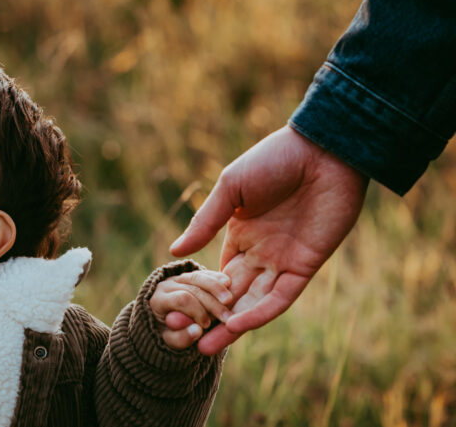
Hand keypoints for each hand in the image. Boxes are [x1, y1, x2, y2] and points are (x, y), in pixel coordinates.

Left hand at [150, 270, 232, 349]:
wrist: (167, 322)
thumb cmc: (170, 333)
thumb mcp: (171, 340)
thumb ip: (181, 337)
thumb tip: (197, 331)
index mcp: (159, 299)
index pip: (182, 299)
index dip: (197, 311)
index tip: (207, 325)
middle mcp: (167, 285)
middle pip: (193, 288)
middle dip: (212, 303)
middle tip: (227, 318)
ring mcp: (179, 278)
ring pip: (199, 277)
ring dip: (217, 288)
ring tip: (230, 300)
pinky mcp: (191, 276)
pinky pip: (204, 273)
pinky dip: (217, 278)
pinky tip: (229, 284)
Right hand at [169, 126, 367, 354]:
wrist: (323, 152)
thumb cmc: (273, 159)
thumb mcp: (231, 188)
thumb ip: (205, 221)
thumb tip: (174, 251)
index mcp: (240, 234)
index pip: (218, 273)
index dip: (201, 294)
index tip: (180, 313)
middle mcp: (260, 252)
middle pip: (233, 294)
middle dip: (212, 318)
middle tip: (187, 341)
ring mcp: (283, 261)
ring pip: (254, 301)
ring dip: (234, 325)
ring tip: (208, 346)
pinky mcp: (306, 266)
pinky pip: (281, 297)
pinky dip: (261, 312)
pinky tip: (239, 325)